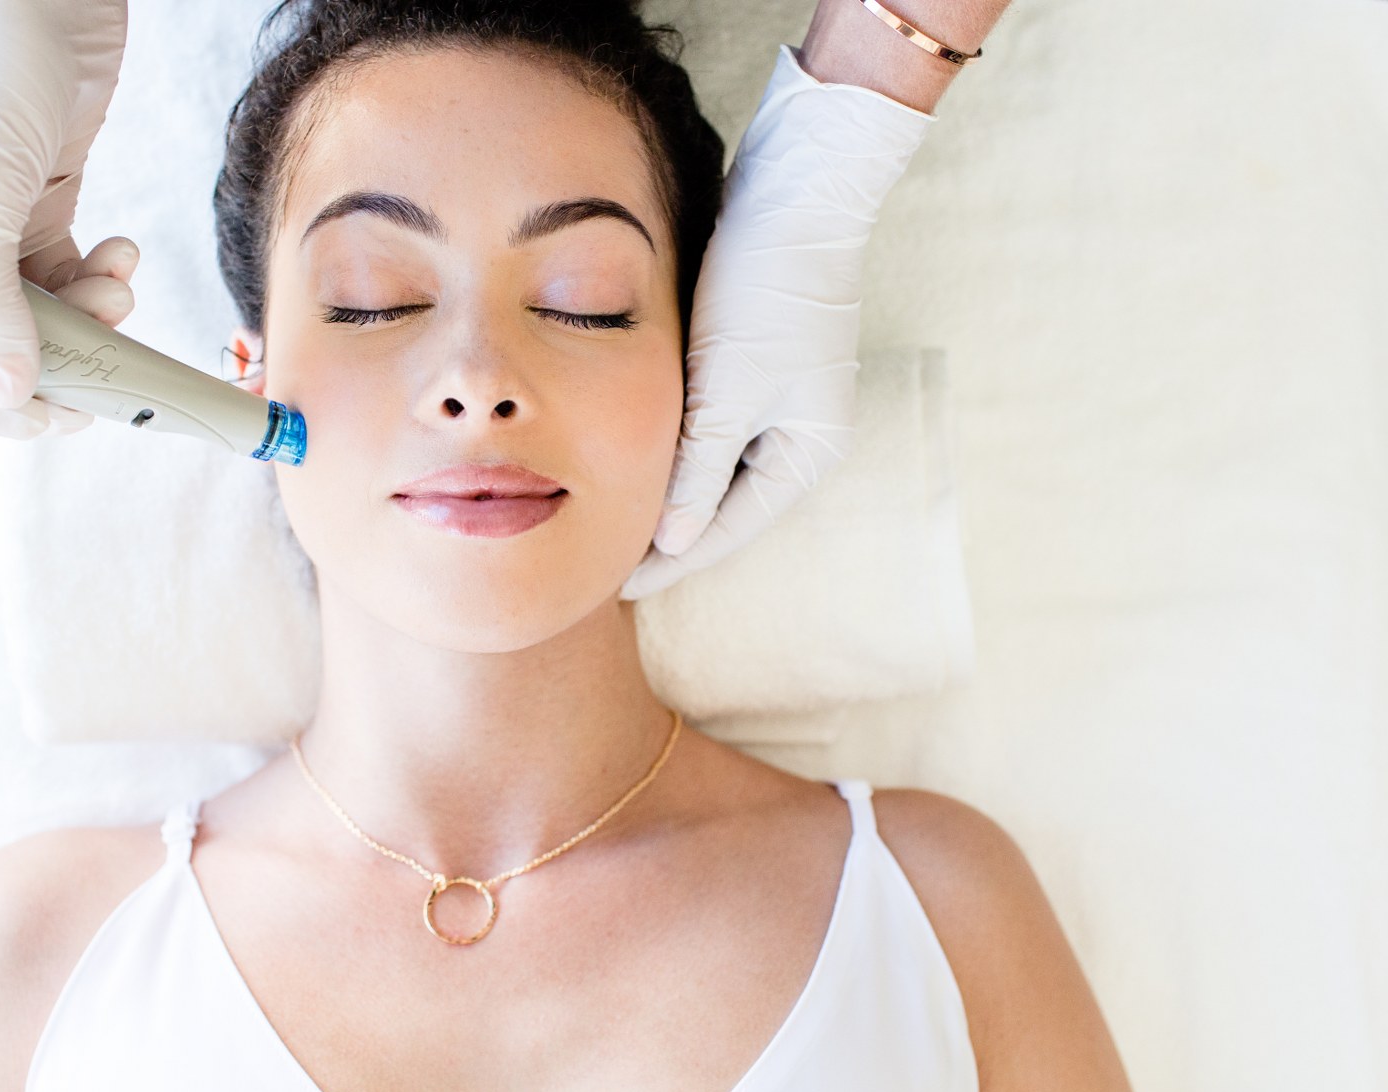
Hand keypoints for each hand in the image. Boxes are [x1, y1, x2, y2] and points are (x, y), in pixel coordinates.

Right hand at [0, 0, 127, 435]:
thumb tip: (7, 394)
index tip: (37, 414)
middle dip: (43, 362)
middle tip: (100, 381)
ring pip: (31, 315)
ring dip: (84, 320)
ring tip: (115, 290)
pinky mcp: (30, 204)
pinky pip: (64, 274)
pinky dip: (99, 278)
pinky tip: (121, 253)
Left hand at [619, 46, 933, 600]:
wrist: (796, 189)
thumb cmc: (769, 287)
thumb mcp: (728, 388)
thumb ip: (699, 471)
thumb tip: (673, 542)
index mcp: (808, 453)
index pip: (727, 529)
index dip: (670, 561)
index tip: (615, 587)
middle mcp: (799, 436)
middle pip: (721, 506)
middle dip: (665, 533)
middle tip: (598, 561)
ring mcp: (779, 401)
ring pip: (711, 468)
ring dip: (664, 491)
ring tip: (605, 518)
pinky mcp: (754, 366)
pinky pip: (707, 428)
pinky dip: (670, 447)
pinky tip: (626, 458)